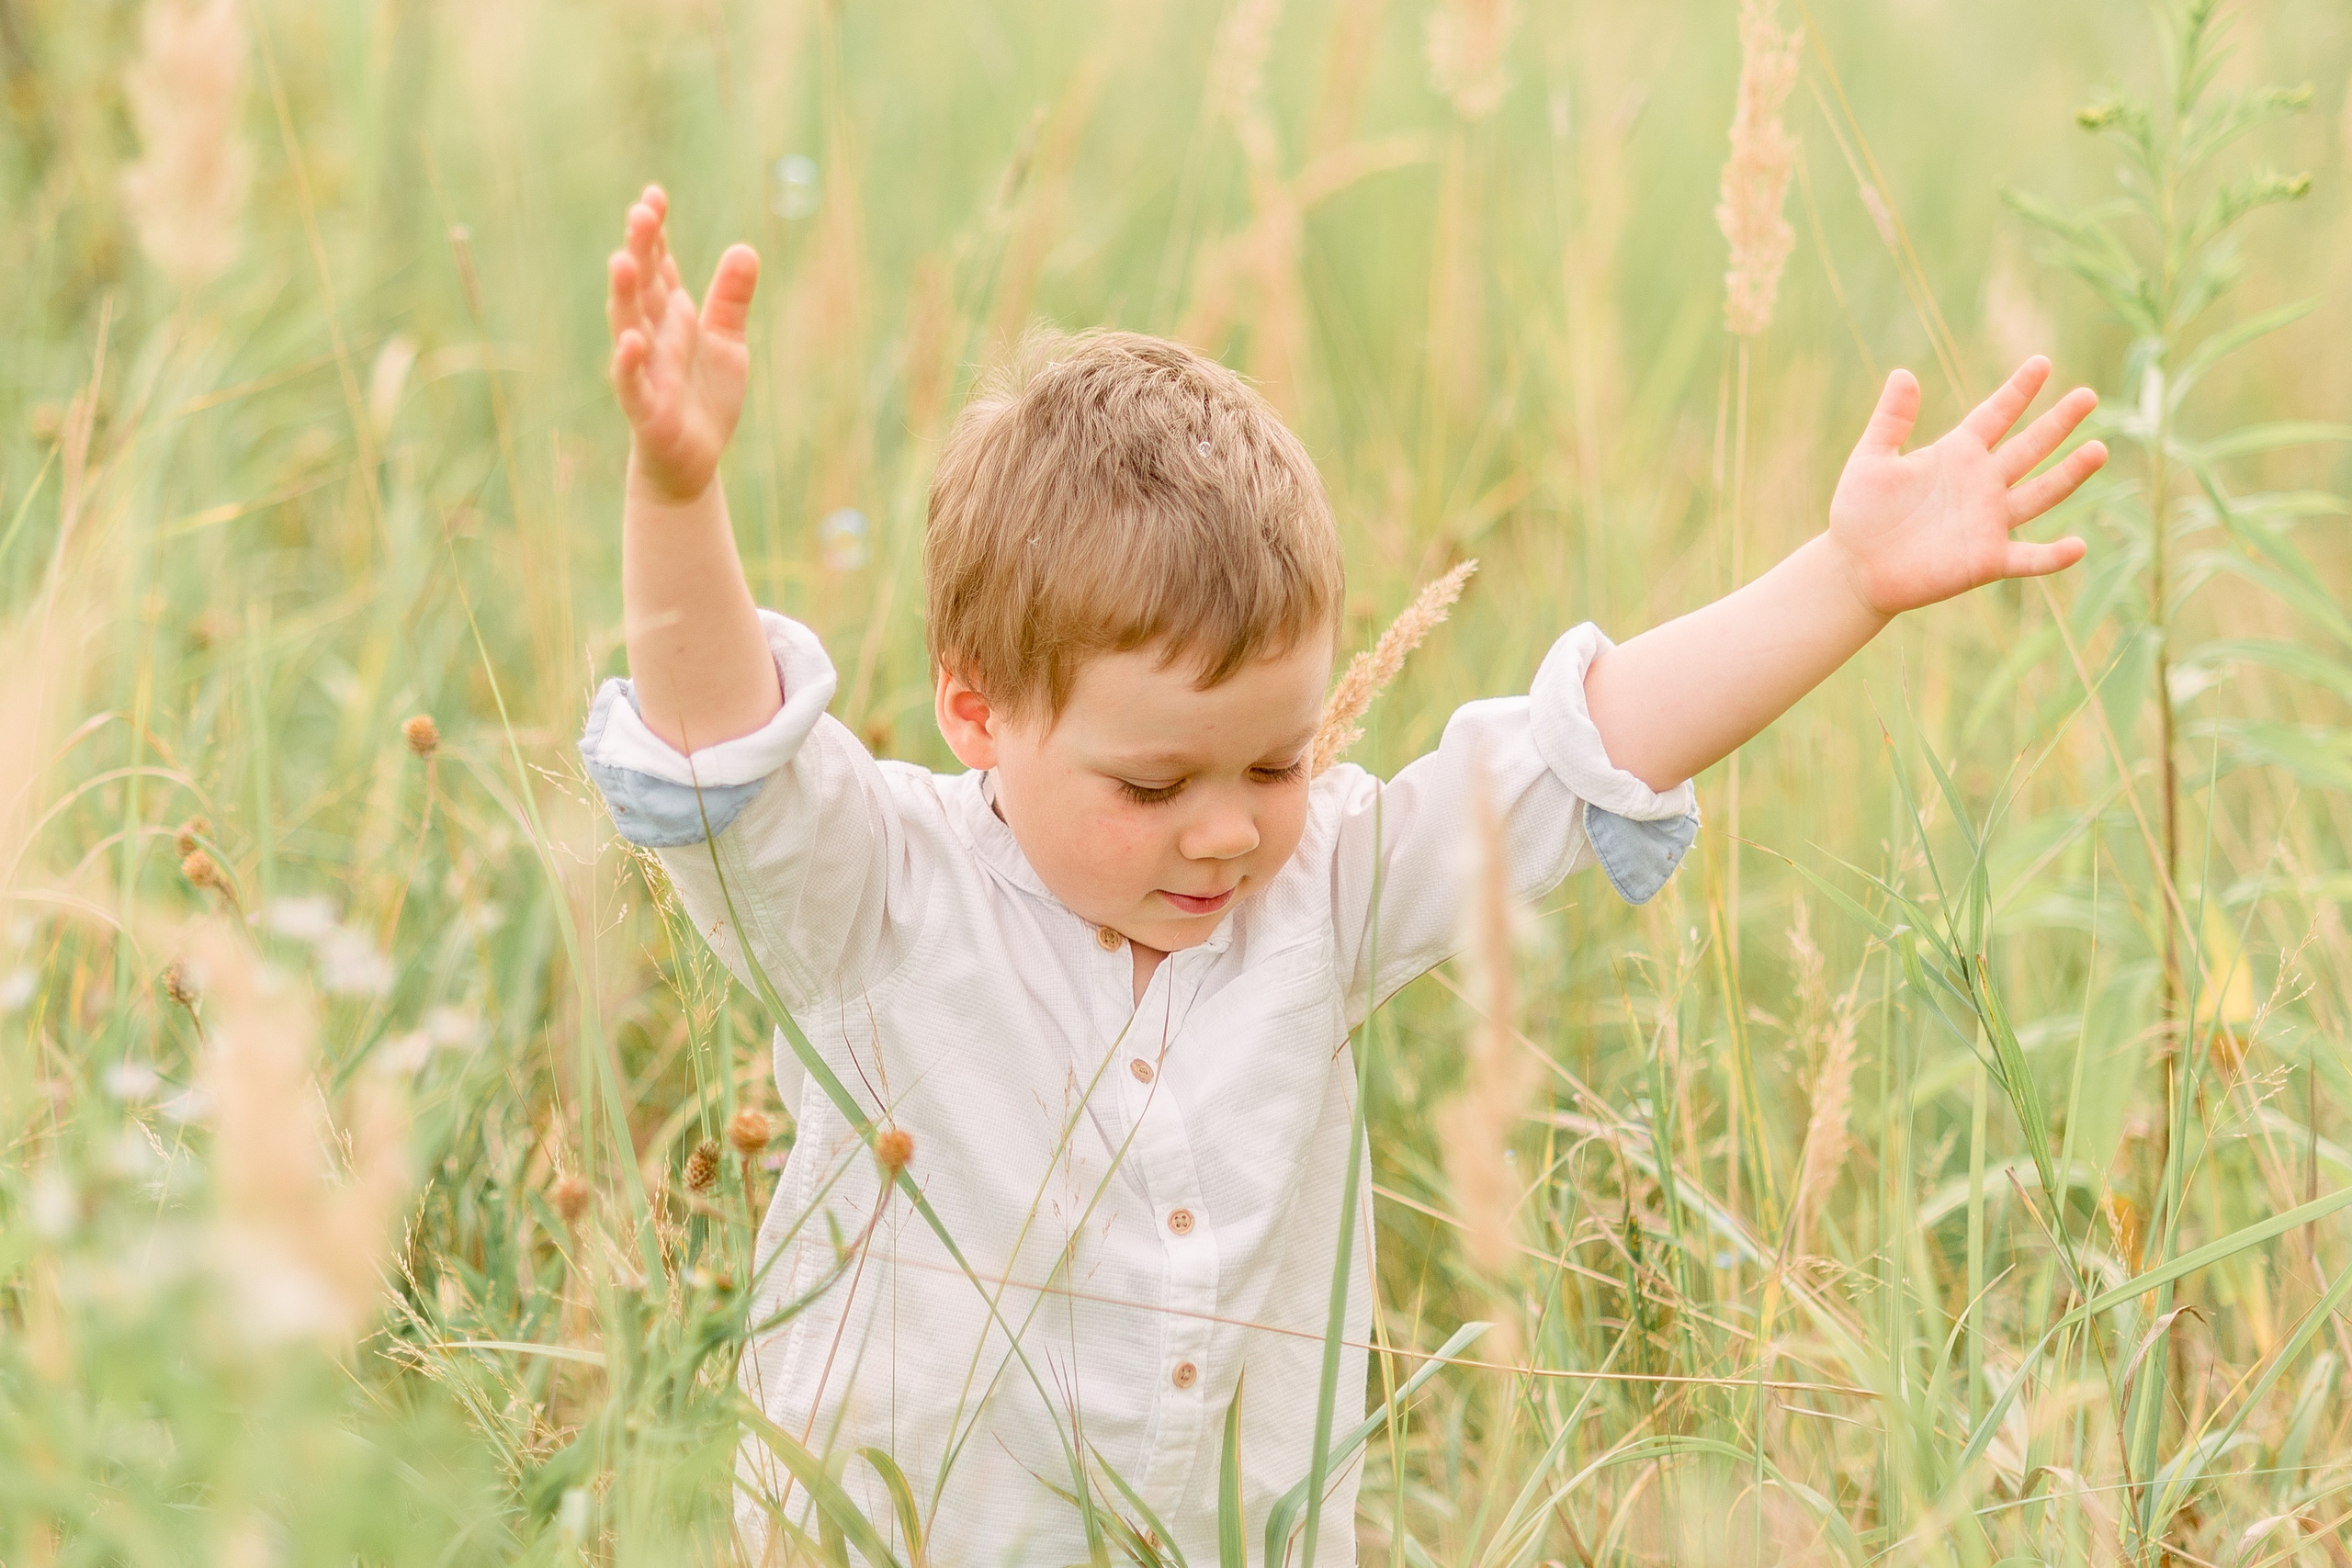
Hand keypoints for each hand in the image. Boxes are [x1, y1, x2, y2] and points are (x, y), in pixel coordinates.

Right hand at [606, 185, 759, 503]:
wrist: (691, 461)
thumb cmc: (704, 398)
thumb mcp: (728, 343)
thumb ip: (732, 299)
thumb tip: (745, 248)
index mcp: (670, 317)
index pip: (659, 267)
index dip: (655, 235)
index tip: (654, 196)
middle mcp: (652, 336)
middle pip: (642, 286)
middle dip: (641, 250)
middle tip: (641, 212)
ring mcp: (645, 370)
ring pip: (628, 325)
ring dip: (624, 295)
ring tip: (623, 259)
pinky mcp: (645, 408)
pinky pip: (632, 383)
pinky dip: (629, 361)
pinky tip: (632, 340)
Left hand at [1826, 357, 2106, 617]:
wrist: (1853, 568)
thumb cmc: (1859, 513)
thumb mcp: (1870, 460)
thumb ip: (1890, 420)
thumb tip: (1903, 373)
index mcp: (1956, 454)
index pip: (1995, 415)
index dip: (2018, 391)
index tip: (2042, 363)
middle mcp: (1980, 483)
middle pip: (2029, 447)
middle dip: (2058, 423)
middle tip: (2088, 396)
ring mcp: (1988, 521)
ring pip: (2040, 493)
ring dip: (2069, 474)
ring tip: (2098, 450)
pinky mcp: (1986, 560)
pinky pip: (2028, 558)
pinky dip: (2053, 556)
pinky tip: (2077, 547)